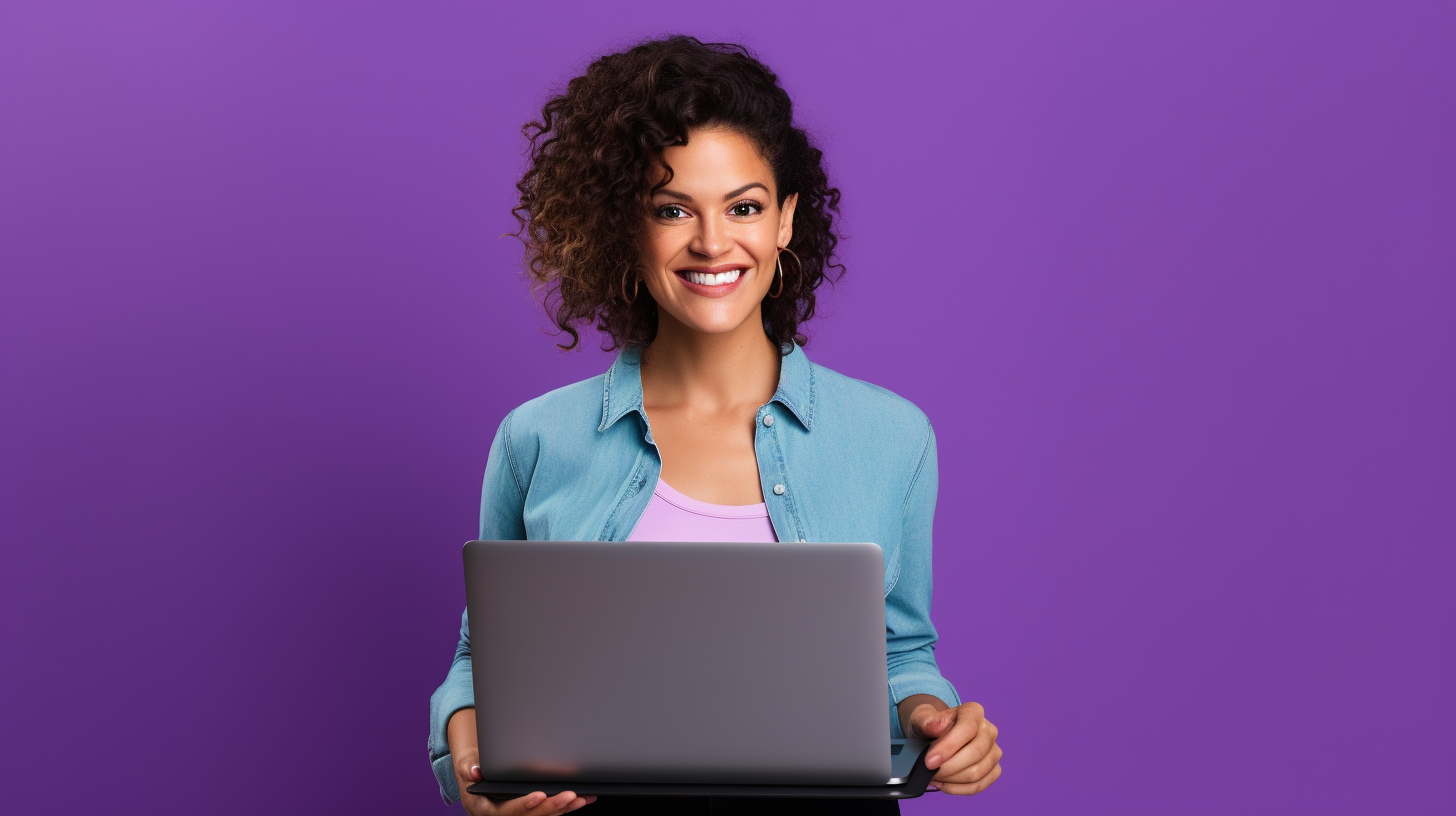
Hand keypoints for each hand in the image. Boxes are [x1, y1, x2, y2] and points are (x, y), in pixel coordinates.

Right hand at [448, 708, 595, 815]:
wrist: (474, 774)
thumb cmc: (471, 769)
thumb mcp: (465, 765)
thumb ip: (468, 768)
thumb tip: (475, 772)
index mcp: (486, 808)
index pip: (507, 810)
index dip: (524, 804)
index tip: (539, 795)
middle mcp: (503, 814)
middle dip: (551, 806)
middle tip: (569, 796)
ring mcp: (518, 813)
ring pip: (543, 815)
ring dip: (563, 808)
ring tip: (580, 798)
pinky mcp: (531, 810)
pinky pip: (549, 811)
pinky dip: (565, 806)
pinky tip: (581, 799)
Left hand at [907, 701, 1001, 795]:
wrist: (934, 736)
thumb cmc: (930, 726)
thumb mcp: (921, 718)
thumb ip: (926, 720)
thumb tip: (936, 727)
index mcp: (974, 712)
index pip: (968, 729)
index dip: (949, 747)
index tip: (930, 761)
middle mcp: (989, 730)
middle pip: (975, 753)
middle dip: (948, 767)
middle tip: (929, 771)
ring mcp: (994, 751)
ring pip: (977, 773)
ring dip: (952, 779)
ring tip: (934, 776)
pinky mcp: (993, 770)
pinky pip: (979, 785)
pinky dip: (958, 788)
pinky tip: (943, 783)